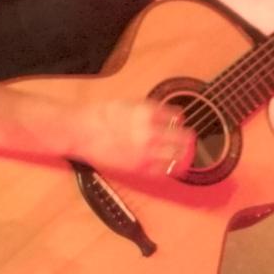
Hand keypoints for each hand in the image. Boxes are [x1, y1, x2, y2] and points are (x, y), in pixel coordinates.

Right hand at [78, 95, 195, 185]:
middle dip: (187, 139)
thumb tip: (171, 115)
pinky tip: (171, 165)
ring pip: (177, 156)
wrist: (83, 131)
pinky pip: (163, 170)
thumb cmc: (102, 115)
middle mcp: (150, 133)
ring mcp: (146, 152)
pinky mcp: (139, 168)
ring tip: (185, 154)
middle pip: (182, 138)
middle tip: (190, 139)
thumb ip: (151, 110)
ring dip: (184, 154)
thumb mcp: (130, 103)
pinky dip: (170, 167)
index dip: (180, 120)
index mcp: (148, 114)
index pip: (176, 117)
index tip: (181, 122)